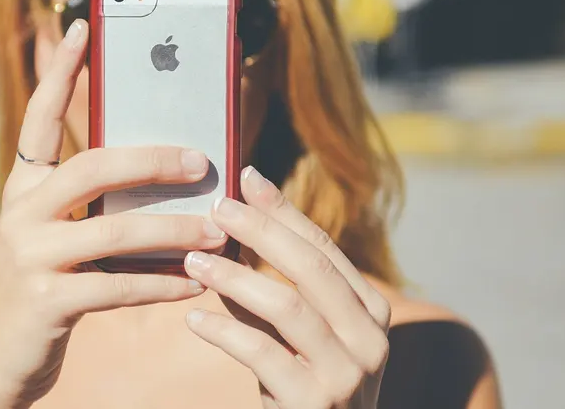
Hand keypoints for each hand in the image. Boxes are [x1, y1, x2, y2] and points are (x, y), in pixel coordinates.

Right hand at [0, 20, 226, 408]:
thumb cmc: (42, 286)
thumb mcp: (57, 235)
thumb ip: (95, 203)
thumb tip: (170, 174)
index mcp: (23, 186)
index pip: (40, 117)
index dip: (60, 71)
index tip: (82, 25)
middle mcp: (20, 211)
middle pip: (93, 166)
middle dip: (154, 159)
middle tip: (201, 160)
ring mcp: (29, 255)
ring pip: (116, 228)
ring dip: (175, 231)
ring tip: (216, 230)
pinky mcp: (46, 300)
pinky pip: (120, 286)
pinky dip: (163, 284)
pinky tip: (194, 281)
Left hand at [183, 167, 391, 408]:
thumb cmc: (302, 386)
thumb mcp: (297, 333)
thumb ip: (272, 286)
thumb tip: (230, 224)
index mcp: (370, 311)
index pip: (323, 247)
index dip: (283, 210)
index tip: (245, 178)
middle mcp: (369, 339)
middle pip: (311, 268)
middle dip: (261, 231)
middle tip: (216, 209)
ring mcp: (347, 375)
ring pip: (288, 308)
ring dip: (235, 278)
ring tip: (194, 260)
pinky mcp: (315, 405)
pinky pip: (264, 355)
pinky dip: (225, 332)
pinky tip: (195, 319)